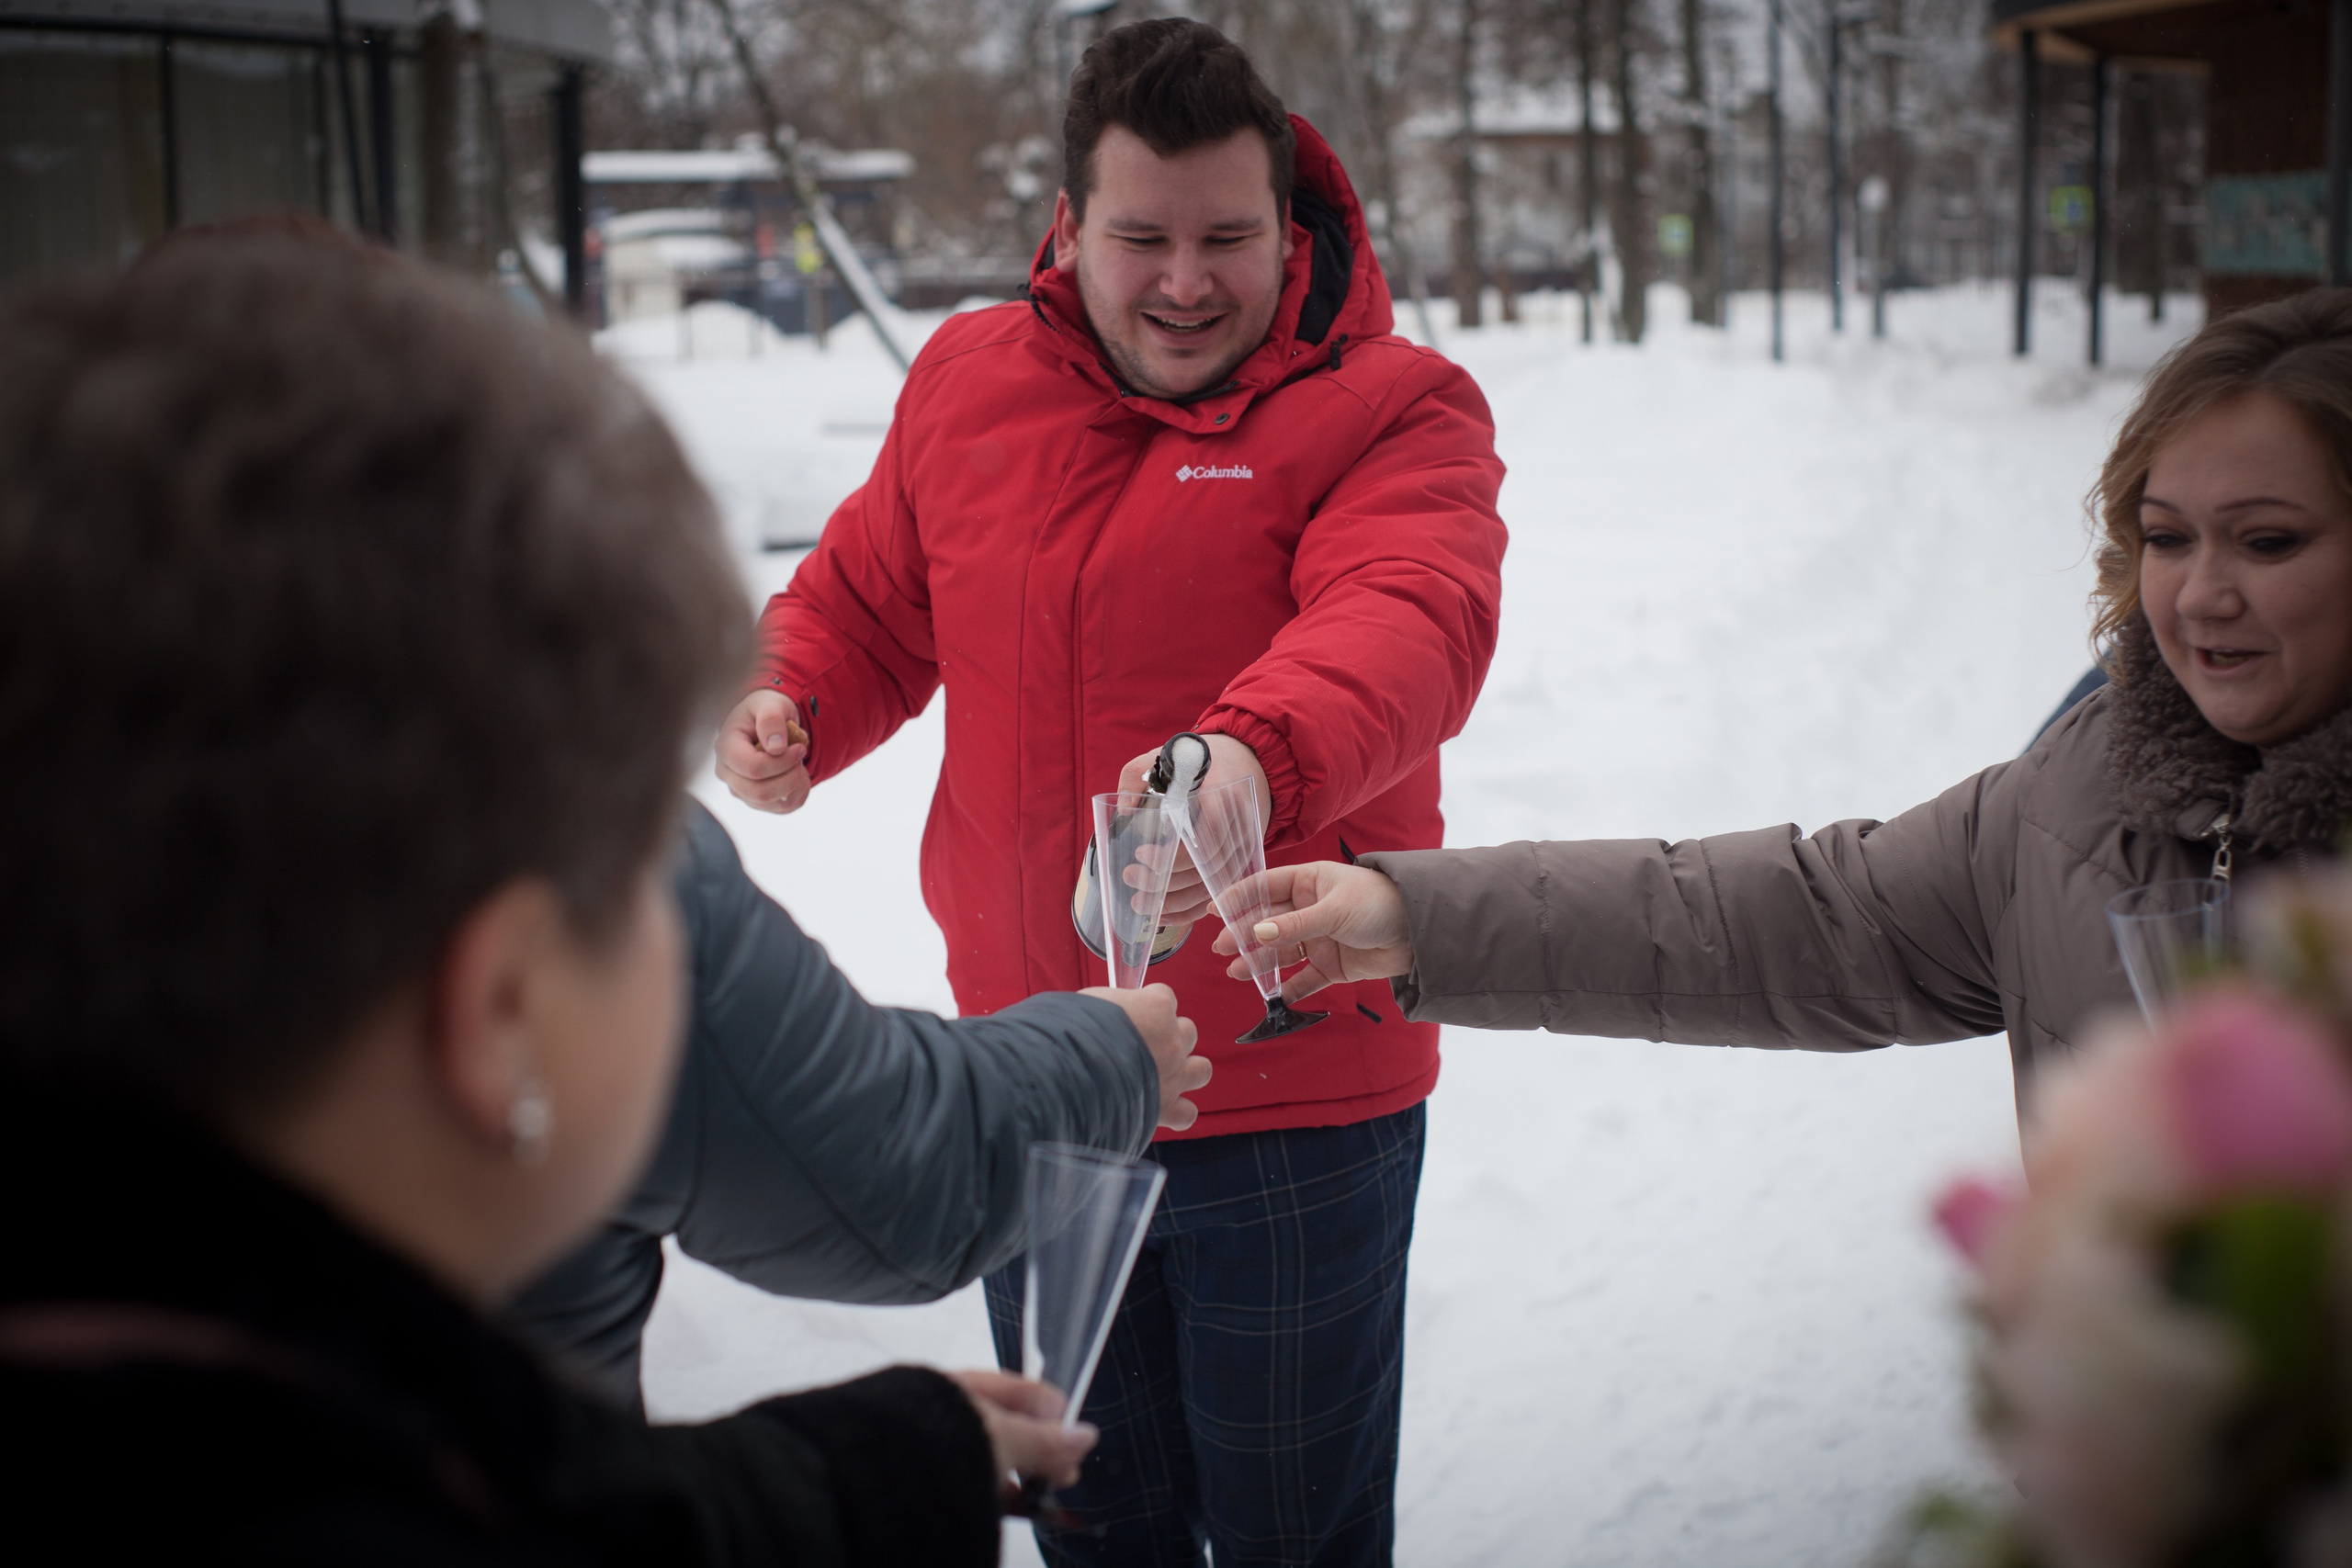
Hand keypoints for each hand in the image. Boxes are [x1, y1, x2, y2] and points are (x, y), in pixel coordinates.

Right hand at [715, 689, 810, 812]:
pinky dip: (800, 792)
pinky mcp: (756, 800)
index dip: (783, 762)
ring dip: (797, 784)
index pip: (753, 768)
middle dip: (791, 776)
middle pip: (761, 792)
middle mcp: (727, 773)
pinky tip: (799, 774)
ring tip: (800, 763)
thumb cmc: (765, 710)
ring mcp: (740, 790)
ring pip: (774, 804)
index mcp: (726, 748)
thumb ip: (771, 719)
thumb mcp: (770, 703)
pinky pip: (784, 808)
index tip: (800, 747)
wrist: (765, 722)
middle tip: (801, 755)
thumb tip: (776, 747)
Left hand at [947, 1370, 1096, 1497]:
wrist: (883, 1488)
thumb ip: (1045, 1441)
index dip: (1051, 1411)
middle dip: (1040, 1450)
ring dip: (1021, 1475)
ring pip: (991, 1458)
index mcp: (959, 1386)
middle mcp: (944, 1412)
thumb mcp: (1003, 1440)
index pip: (1017, 1390)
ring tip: (1042, 1495)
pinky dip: (999, 1494)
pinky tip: (1014, 1507)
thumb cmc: (935, 1447)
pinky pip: (975, 1483)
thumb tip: (1083, 1435)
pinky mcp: (932, 1481)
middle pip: (1006, 1426)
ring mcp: (936, 1447)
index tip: (1075, 1435)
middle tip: (1065, 1472)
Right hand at [1078, 981, 1211, 1130]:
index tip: (1130, 1014)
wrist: (1071, 1070)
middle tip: (1142, 1046)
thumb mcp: (1092, 1001)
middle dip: (1168, 1037)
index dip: (1146, 1006)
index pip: (1164, 996)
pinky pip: (1187, 1113)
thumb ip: (1111, 1006)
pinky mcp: (1166, 1107)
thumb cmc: (1074, 1030)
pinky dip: (1179, 1112)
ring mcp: (1173, 1074)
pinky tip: (1162, 1108)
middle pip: (1187, 1031)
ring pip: (1201, 1069)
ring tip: (1161, 1074)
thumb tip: (1105, 1011)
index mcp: (1156, 1006)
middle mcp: (1172, 1040)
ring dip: (1186, 1070)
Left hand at [1114, 734, 1266, 927]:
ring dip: (1174, 902)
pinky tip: (1163, 914)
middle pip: (1205, 869)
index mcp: (1223, 798)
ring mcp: (1243, 848)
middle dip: (1165, 881)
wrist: (1247, 761)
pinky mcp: (1240, 863)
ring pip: (1210, 887)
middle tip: (1130, 877)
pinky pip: (1216, 894)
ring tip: (1139, 902)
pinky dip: (1190, 910)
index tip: (1141, 854)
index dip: (1174, 855)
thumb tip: (1124, 810)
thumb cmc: (1201, 760)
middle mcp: (1239, 827)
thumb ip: (1137, 775)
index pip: (1205, 837)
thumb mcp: (1167, 755)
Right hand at [1210, 861, 1413, 1004]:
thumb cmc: (1379, 903)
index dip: (1239, 898)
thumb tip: (1257, 933)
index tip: (1215, 911)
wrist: (1421, 932)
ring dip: (1259, 962)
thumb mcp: (1333, 910)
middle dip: (1244, 934)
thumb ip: (1295, 925)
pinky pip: (1305, 978)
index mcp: (1309, 882)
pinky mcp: (1333, 965)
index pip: (1265, 888)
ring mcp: (1320, 938)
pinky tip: (1273, 995)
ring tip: (1235, 972)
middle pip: (1269, 923)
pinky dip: (1290, 988)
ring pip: (1282, 952)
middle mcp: (1310, 909)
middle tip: (1221, 947)